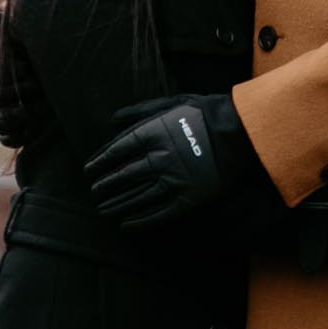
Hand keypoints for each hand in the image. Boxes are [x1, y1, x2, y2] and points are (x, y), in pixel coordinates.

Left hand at [84, 93, 255, 227]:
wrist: (238, 133)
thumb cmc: (203, 114)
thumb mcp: (171, 103)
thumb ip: (139, 112)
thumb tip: (112, 120)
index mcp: (151, 134)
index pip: (116, 151)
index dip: (99, 161)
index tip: (89, 170)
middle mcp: (158, 159)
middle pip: (122, 176)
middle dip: (105, 186)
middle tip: (94, 193)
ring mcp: (172, 181)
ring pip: (136, 197)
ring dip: (117, 205)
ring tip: (103, 210)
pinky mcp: (187, 199)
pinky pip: (158, 214)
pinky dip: (140, 222)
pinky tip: (126, 225)